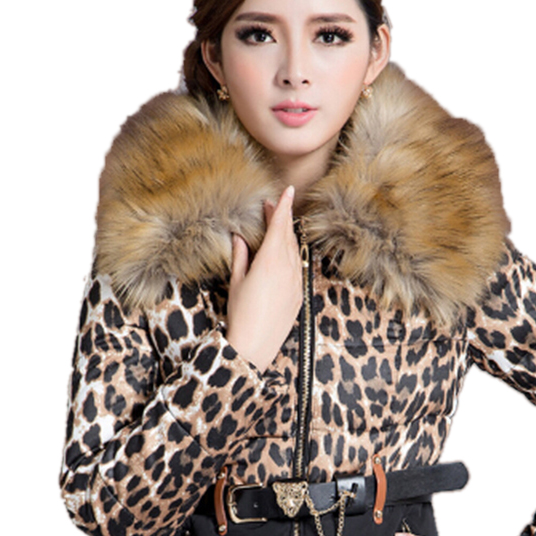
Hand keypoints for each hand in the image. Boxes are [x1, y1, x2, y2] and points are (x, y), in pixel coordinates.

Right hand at [225, 184, 303, 372]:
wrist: (256, 345)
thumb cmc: (241, 314)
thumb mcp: (236, 282)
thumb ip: (241, 256)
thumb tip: (240, 238)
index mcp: (271, 261)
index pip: (280, 226)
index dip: (283, 207)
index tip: (288, 190)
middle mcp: (288, 269)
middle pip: (289, 236)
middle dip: (282, 219)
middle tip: (271, 206)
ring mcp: (296, 282)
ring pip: (295, 251)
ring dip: (287, 236)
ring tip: (276, 226)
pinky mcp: (299, 294)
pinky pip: (298, 267)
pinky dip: (291, 255)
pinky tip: (282, 253)